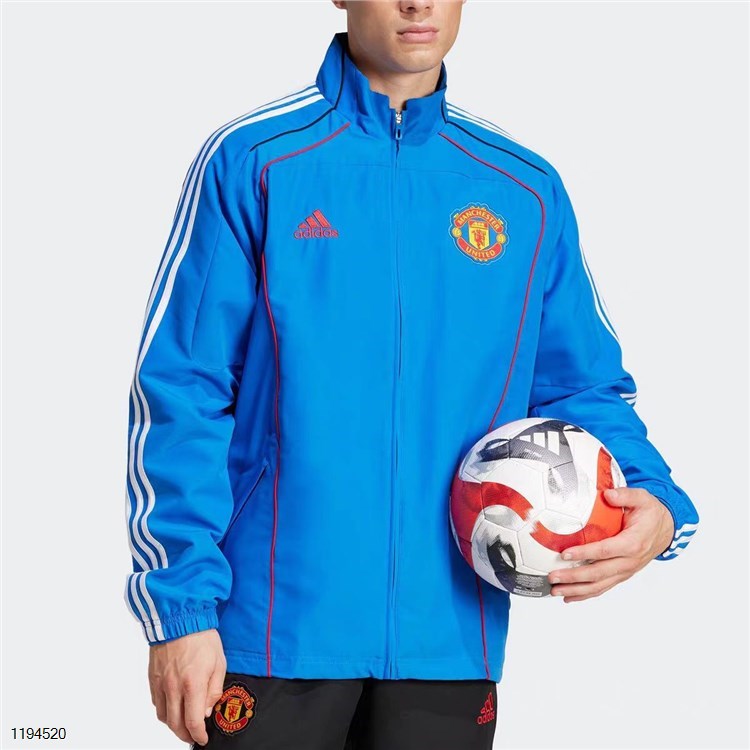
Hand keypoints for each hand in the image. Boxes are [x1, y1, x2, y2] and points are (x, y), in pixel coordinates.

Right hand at [148, 628, 226, 746]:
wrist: (180, 619)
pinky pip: (156, 703)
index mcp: (192, 684)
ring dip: (173, 725)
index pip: (193, 721)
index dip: (198, 735)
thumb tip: (207, 711)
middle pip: (175, 724)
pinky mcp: (153, 678)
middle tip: (194, 736)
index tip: (203, 738)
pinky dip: (164, 711)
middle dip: (185, 735)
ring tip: (184, 725)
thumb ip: (214, 690)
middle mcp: (173, 687)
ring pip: (163, 716)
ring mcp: (161, 684)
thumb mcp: (219, 663)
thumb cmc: (202, 638)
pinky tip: (172, 708)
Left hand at [547, 487, 673, 602]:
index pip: (605, 550)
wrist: (665, 530)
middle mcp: (629, 561)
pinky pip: (603, 587)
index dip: (585, 553)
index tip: (565, 554)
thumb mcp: (642, 499)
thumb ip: (625, 496)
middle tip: (553, 577)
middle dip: (574, 577)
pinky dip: (585, 594)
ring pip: (599, 585)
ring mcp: (625, 571)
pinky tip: (569, 597)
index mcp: (632, 543)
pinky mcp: (621, 575)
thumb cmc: (650, 513)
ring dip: (576, 590)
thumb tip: (608, 494)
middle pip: (599, 573)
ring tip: (555, 590)